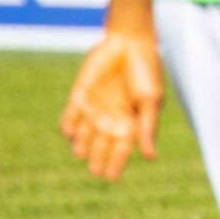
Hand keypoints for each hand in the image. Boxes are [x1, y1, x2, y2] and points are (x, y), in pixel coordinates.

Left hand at [60, 29, 162, 180]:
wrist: (128, 41)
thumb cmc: (146, 70)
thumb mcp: (150, 100)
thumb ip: (147, 127)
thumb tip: (150, 157)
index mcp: (130, 122)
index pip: (121, 149)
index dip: (116, 163)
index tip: (110, 177)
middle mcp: (111, 119)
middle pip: (101, 146)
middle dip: (97, 159)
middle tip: (95, 170)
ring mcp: (94, 109)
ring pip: (83, 136)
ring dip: (81, 145)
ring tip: (81, 152)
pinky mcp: (80, 97)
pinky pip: (70, 117)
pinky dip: (69, 126)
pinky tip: (70, 132)